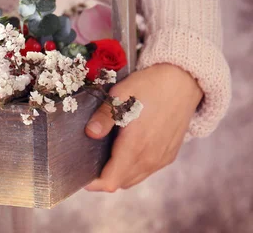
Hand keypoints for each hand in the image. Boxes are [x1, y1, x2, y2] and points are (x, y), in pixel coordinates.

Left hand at [84, 63, 202, 191]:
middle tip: (90, 162)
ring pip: (135, 178)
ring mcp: (162, 158)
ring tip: (105, 157)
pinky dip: (133, 168)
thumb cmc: (149, 86)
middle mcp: (150, 157)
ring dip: (119, 174)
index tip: (82, 174)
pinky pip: (147, 171)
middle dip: (103, 177)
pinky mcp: (169, 154)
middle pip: (121, 182)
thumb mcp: (120, 95)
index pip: (111, 181)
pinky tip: (126, 151)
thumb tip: (90, 133)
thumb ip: (104, 117)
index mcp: (135, 145)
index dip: (94, 183)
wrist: (182, 81)